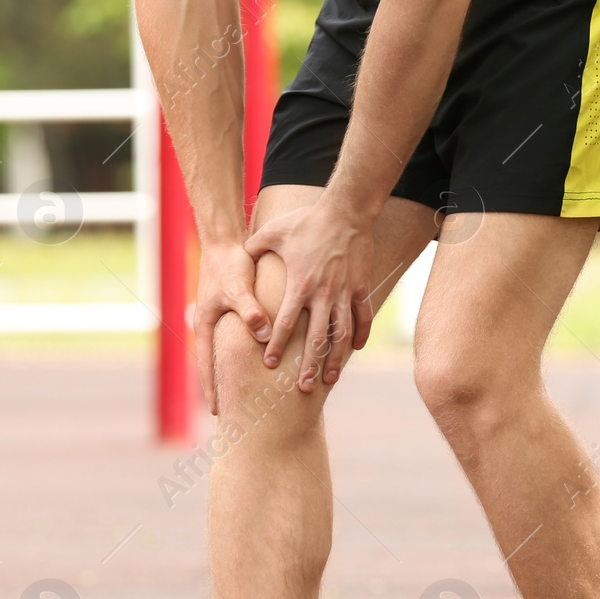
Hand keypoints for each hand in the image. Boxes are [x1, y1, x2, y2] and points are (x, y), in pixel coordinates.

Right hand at [193, 239, 271, 415]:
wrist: (226, 242)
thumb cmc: (229, 265)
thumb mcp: (238, 288)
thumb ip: (251, 311)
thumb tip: (264, 336)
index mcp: (206, 326)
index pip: (207, 366)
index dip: (212, 390)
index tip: (216, 413)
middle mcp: (213, 327)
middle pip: (216, 365)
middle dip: (223, 389)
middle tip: (232, 415)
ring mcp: (223, 321)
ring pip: (230, 355)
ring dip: (236, 374)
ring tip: (248, 397)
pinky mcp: (236, 313)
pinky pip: (242, 340)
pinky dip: (249, 355)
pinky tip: (262, 365)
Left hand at [243, 196, 373, 392]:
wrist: (347, 211)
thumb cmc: (307, 220)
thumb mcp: (273, 231)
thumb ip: (253, 247)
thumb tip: (237, 254)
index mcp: (300, 285)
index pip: (285, 324)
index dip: (276, 345)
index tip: (269, 364)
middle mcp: (323, 294)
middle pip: (315, 339)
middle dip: (308, 365)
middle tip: (301, 388)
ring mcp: (344, 292)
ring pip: (341, 334)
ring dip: (335, 359)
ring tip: (328, 380)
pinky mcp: (361, 286)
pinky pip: (362, 317)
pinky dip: (360, 335)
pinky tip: (354, 350)